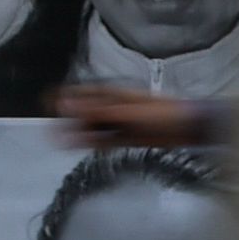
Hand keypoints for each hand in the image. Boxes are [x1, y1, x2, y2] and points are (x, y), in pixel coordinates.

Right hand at [55, 84, 215, 150]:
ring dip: (77, 132)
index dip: (67, 96)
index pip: (86, 93)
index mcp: (116, 94)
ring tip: (57, 141)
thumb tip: (68, 106)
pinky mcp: (128, 138)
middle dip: (68, 119)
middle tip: (48, 128)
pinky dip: (92, 142)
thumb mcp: (129, 112)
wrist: (191, 129)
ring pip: (94, 127)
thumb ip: (99, 112)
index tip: (47, 101)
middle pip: (86, 112)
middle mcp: (116, 107)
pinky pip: (106, 140)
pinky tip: (79, 146)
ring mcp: (122, 123)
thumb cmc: (164, 114)